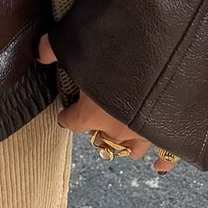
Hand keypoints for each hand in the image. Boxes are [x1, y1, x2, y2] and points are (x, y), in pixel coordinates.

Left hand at [38, 35, 177, 172]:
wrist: (164, 58)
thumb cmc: (117, 54)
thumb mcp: (79, 43)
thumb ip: (55, 48)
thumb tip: (39, 52)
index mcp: (92, 115)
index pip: (71, 123)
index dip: (67, 115)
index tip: (67, 111)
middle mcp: (116, 129)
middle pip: (100, 138)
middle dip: (96, 128)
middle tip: (96, 114)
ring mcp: (143, 133)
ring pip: (129, 148)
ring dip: (122, 142)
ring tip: (120, 132)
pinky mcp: (167, 133)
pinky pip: (166, 155)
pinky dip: (162, 160)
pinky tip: (159, 164)